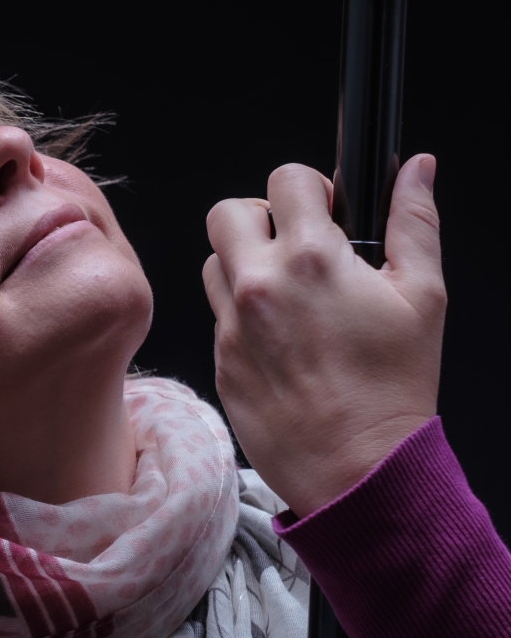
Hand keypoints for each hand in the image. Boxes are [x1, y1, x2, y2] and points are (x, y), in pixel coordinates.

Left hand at [202, 155, 445, 517]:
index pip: (285, 179)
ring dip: (243, 264)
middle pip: (227, 213)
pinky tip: (279, 336)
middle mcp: (259, 286)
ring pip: (214, 263)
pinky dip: (241, 313)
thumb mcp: (423, 296)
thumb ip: (414, 221)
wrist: (355, 468)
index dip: (309, 188)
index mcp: (311, 259)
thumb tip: (416, 169)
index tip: (325, 211)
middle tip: (293, 242)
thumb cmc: (392, 390)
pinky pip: (216, 315)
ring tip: (285, 290)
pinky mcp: (219, 360)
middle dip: (261, 216)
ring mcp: (232, 325)